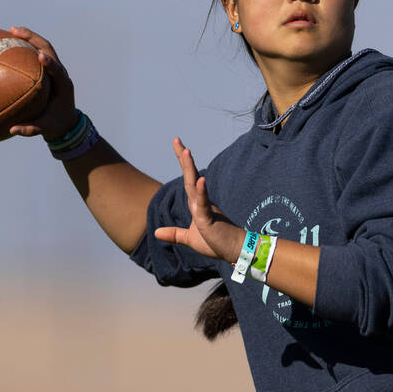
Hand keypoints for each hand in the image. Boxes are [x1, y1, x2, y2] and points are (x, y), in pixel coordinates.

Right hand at [6, 26, 78, 139]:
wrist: (67, 122)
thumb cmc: (57, 125)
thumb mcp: (46, 129)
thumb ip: (31, 130)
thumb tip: (12, 130)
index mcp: (64, 86)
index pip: (59, 71)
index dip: (51, 63)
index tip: (41, 55)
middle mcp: (61, 73)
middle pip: (50, 50)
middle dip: (34, 39)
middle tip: (16, 31)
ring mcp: (55, 68)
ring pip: (44, 46)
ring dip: (30, 37)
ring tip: (12, 30)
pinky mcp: (48, 68)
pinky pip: (37, 52)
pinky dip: (25, 45)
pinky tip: (9, 40)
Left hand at [153, 138, 244, 261]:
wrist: (236, 251)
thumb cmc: (217, 243)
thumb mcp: (190, 239)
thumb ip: (175, 234)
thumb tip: (156, 232)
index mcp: (197, 205)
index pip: (188, 181)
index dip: (183, 163)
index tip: (178, 145)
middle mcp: (201, 203)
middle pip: (190, 177)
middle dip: (183, 159)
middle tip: (177, 140)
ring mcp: (205, 210)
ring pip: (195, 186)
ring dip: (190, 169)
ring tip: (186, 151)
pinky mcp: (210, 219)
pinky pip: (204, 204)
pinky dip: (201, 192)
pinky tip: (200, 180)